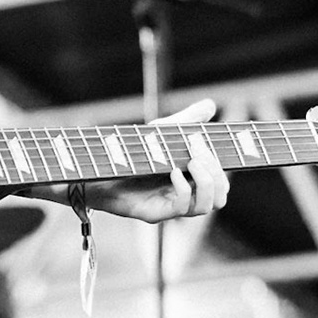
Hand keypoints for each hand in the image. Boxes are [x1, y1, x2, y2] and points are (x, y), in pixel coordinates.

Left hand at [90, 98, 228, 223]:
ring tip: (193, 162)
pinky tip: (173, 171)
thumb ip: (187, 120)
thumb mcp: (162, 132)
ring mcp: (169, 206)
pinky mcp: (154, 212)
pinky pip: (181, 208)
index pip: (221, 184)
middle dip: (217, 174)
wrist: (96, 166)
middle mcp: (183, 196)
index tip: (209, 147)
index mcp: (189, 180)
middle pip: (220, 198)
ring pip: (206, 206)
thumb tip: (211, 105)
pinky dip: (184, 189)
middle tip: (200, 154)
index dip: (221, 168)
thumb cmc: (130, 151)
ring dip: (207, 183)